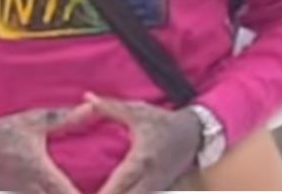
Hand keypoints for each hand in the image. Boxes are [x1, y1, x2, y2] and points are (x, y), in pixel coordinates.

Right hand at [0, 106, 91, 193]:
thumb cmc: (3, 133)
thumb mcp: (34, 121)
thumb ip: (64, 118)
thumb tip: (91, 108)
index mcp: (41, 171)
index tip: (104, 191)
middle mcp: (34, 189)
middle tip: (98, 189)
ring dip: (61, 193)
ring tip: (80, 188)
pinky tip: (56, 189)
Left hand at [87, 94, 202, 193]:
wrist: (193, 133)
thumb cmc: (162, 121)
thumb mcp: (137, 111)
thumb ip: (110, 107)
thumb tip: (87, 97)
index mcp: (142, 157)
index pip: (123, 180)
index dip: (107, 191)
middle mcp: (151, 177)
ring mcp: (157, 187)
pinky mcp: (160, 191)